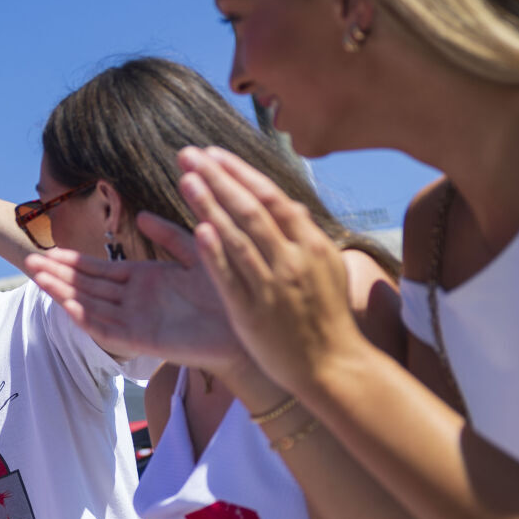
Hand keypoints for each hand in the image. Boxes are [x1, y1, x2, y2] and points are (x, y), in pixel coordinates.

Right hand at [24, 212, 250, 374]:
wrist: (248, 327)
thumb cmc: (227, 292)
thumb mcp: (196, 252)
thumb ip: (169, 235)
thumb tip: (140, 215)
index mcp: (143, 280)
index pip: (98, 270)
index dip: (71, 262)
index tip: (46, 250)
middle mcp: (133, 301)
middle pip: (86, 287)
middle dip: (57, 275)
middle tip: (28, 261)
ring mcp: (135, 321)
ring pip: (89, 304)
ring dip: (62, 291)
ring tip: (36, 275)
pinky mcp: (143, 340)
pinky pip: (106, 328)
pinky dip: (84, 316)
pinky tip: (64, 303)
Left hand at [176, 147, 362, 395]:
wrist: (333, 365)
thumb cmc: (326, 315)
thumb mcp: (326, 267)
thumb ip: (305, 234)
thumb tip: (290, 204)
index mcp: (310, 243)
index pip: (270, 196)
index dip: (239, 173)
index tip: (212, 154)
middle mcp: (292, 258)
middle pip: (250, 208)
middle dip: (217, 178)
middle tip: (188, 154)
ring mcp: (272, 284)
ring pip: (237, 236)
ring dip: (209, 205)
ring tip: (184, 179)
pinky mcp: (253, 311)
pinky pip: (231, 276)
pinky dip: (216, 251)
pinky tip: (198, 228)